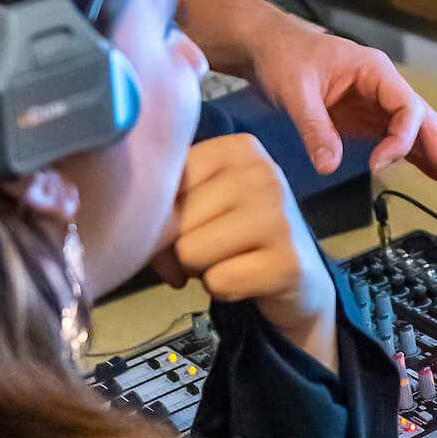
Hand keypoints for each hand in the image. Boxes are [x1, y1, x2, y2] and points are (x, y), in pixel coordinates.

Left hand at [162, 133, 338, 372]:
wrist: (301, 276)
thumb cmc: (240, 234)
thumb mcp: (207, 199)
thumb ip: (168, 203)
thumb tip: (135, 242)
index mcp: (239, 148)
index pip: (165, 180)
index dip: (161, 215)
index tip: (188, 224)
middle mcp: (263, 173)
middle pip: (175, 219)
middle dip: (180, 246)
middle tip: (211, 249)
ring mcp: (278, 217)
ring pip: (189, 252)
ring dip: (200, 268)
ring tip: (228, 260)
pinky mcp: (287, 262)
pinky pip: (217, 283)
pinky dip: (223, 289)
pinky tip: (246, 278)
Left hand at [244, 9, 436, 198]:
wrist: (270, 48)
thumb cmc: (285, 57)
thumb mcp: (295, 91)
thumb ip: (314, 128)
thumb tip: (329, 164)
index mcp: (374, 71)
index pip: (406, 107)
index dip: (401, 139)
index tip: (379, 164)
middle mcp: (384, 88)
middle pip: (424, 122)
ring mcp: (378, 104)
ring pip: (418, 132)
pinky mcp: (368, 120)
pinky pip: (400, 140)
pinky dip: (419, 159)